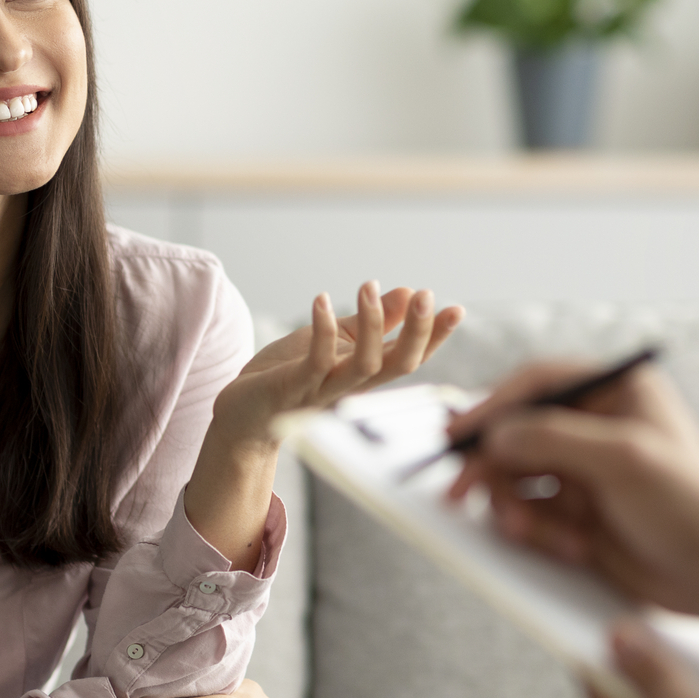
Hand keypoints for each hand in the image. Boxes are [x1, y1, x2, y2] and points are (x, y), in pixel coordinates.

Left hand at [213, 281, 465, 448]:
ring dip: (371, 324)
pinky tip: (322, 300)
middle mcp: (351, 387)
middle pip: (399, 366)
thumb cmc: (288, 374)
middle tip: (425, 295)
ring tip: (368, 286)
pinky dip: (323, 331)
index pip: (409, 357)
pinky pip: (317, 363)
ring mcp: (324, 390)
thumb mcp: (334, 340)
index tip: (456, 309)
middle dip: (418, 332)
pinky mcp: (294, 388)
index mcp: (364, 375)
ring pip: (364, 366)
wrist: (242, 411)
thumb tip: (406, 293)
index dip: (434, 336)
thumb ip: (369, 323)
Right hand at [446, 361, 698, 655]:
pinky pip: (533, 513)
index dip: (495, 405)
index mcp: (618, 391)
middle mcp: (598, 425)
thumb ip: (554, 437)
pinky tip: (568, 547)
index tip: (460, 433)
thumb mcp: (623, 458)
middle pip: (518, 430)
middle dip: (494, 464)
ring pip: (518, 475)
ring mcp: (587, 470)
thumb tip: (496, 434)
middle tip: (463, 490)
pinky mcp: (580, 512)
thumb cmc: (689, 506)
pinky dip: (537, 531)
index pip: (539, 382)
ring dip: (514, 503)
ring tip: (523, 529)